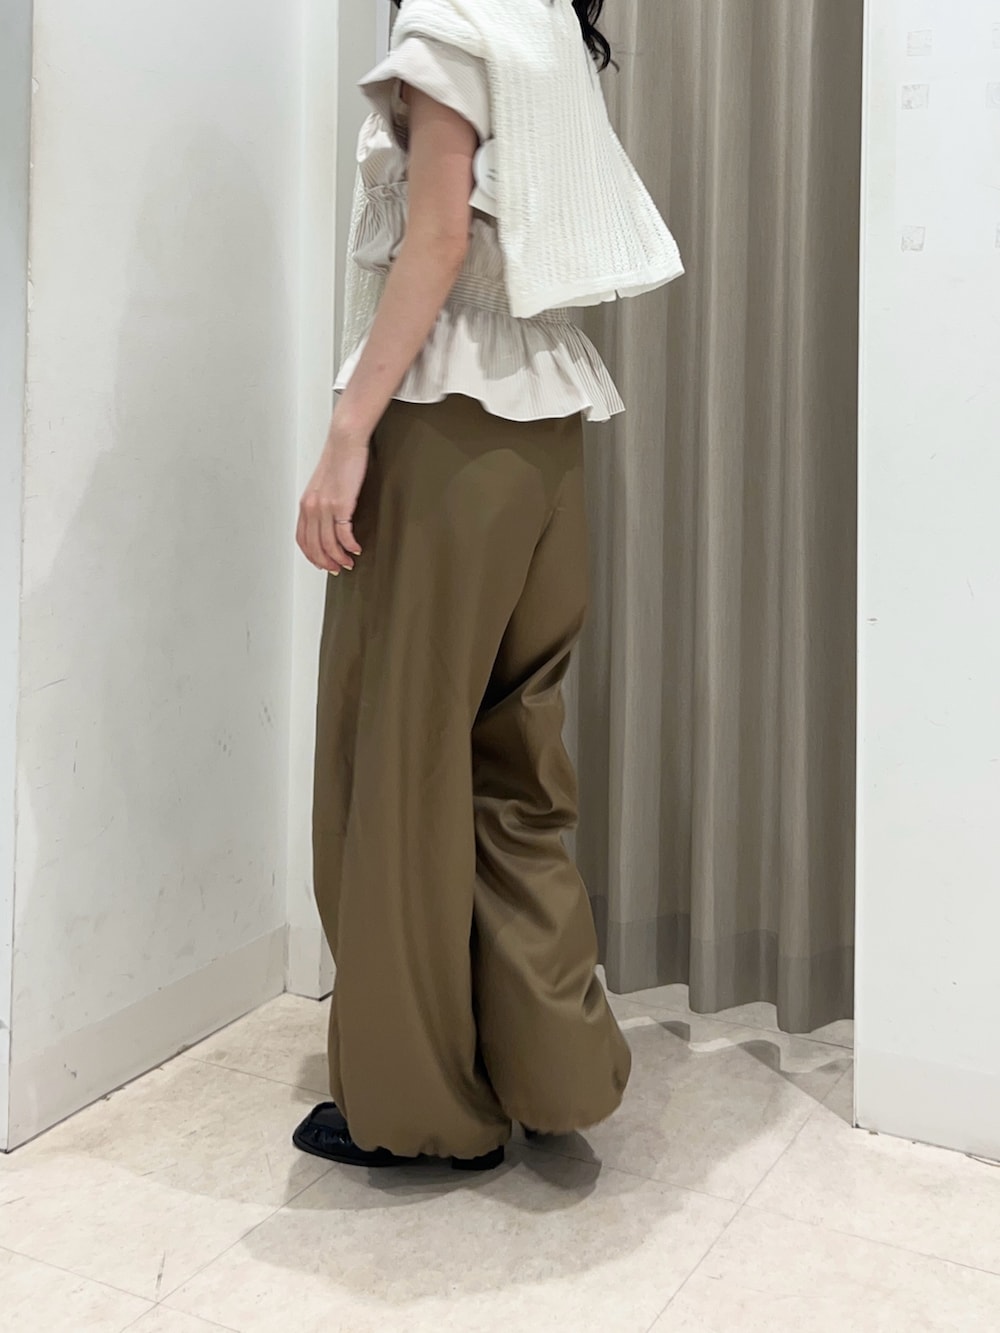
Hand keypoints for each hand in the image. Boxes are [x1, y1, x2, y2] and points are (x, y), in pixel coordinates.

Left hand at [296, 423, 368, 573]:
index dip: (312, 555)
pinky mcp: (341, 505)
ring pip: (328, 544)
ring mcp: (325, 507)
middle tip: (337, 569)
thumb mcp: (323, 484)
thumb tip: (329, 519)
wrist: (345, 442)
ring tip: (349, 562)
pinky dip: (350, 546)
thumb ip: (322, 502)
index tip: (322, 563)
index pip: (302, 539)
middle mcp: (311, 507)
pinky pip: (344, 535)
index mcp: (306, 504)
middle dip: (326, 562)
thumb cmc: (338, 460)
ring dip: (339, 558)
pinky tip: (356, 549)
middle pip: (314, 546)